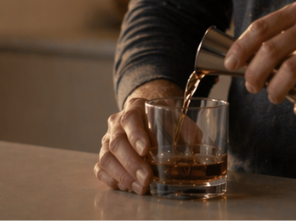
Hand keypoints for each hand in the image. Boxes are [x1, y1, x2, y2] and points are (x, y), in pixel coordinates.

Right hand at [95, 79, 178, 193]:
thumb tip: (195, 156)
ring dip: (123, 176)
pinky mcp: (104, 156)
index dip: (136, 135)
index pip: (130, 119)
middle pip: (116, 142)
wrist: (151, 118)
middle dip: (131, 163)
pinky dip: (113, 180)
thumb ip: (187, 134)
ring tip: (140, 188)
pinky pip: (100, 170)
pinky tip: (127, 187)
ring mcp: (107, 140)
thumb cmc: (168, 122)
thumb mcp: (180, 121)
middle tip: (146, 178)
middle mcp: (117, 123)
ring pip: (106, 158)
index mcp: (135, 108)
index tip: (146, 150)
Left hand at [223, 0, 295, 115]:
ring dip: (276, 89)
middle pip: (271, 50)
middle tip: (251, 87)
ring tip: (273, 98)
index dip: (241, 47)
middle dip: (255, 73)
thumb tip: (251, 59)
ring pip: (291, 70)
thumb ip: (288, 34)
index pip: (262, 27)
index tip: (231, 64)